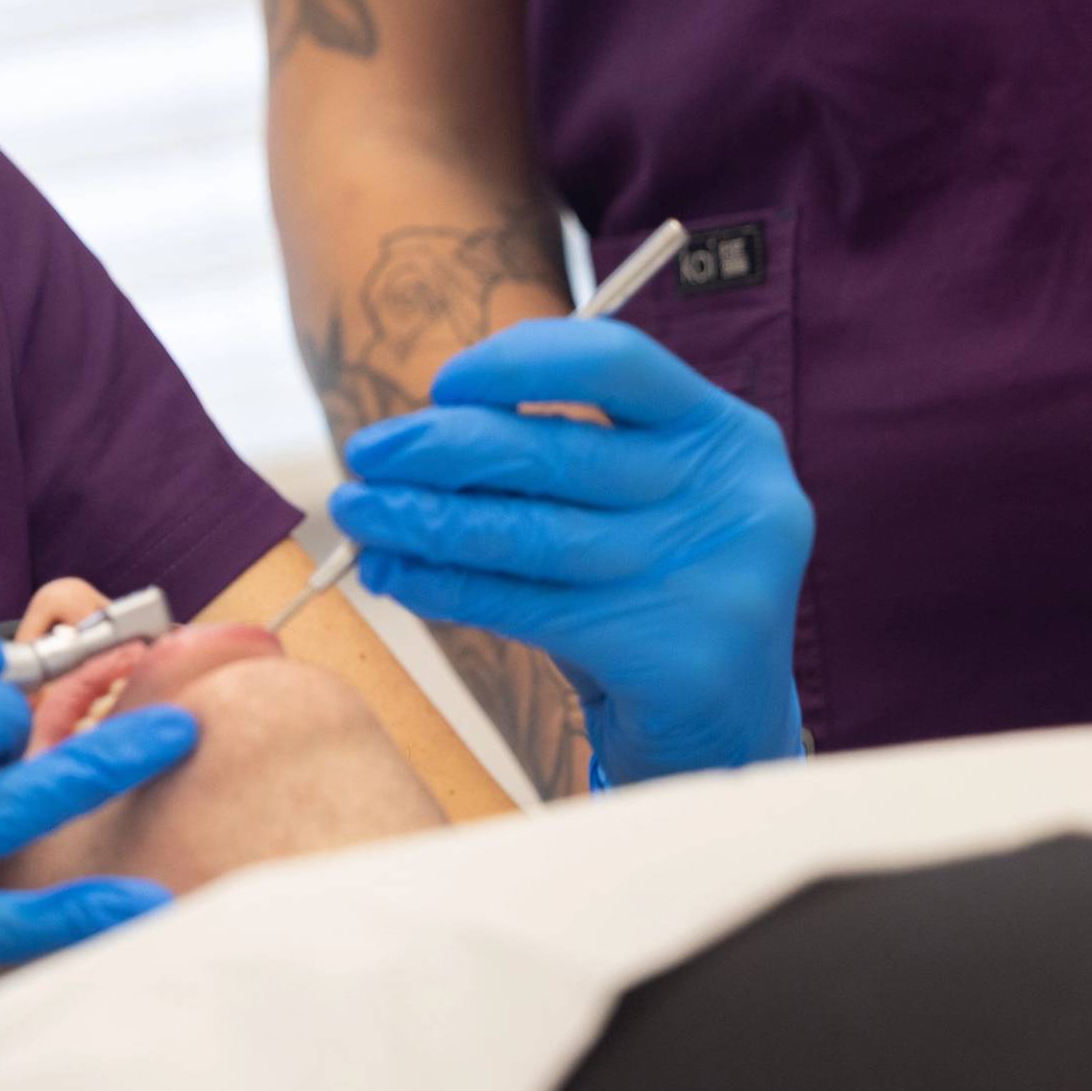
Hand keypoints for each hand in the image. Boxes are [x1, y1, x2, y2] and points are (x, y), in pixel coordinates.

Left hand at [330, 318, 810, 784]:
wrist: (727, 729)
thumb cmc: (652, 591)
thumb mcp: (630, 507)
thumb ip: (555, 461)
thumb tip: (415, 437)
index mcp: (727, 436)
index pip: (616, 361)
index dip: (519, 363)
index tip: (443, 384)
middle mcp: (733, 498)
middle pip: (554, 450)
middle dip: (438, 449)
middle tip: (365, 455)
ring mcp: (710, 578)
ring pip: (526, 533)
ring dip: (420, 520)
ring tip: (358, 516)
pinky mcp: (675, 655)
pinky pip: (524, 606)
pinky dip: (445, 587)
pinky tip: (397, 575)